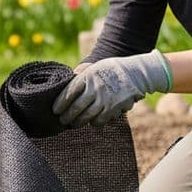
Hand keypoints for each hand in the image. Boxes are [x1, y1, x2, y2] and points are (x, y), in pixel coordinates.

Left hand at [52, 50, 171, 126]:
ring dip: (78, 122)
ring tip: (73, 123)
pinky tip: (91, 121)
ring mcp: (105, 99)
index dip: (60, 103)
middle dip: (66, 116)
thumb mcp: (95, 67)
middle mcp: (95, 88)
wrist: (136, 73)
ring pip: (86, 117)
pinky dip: (93, 122)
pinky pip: (99, 121)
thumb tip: (66, 84)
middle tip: (62, 120)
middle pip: (76, 107)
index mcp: (88, 76)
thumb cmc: (111, 70)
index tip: (55, 110)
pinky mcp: (114, 109)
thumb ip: (81, 76)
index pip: (69, 92)